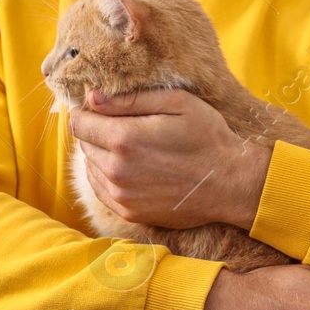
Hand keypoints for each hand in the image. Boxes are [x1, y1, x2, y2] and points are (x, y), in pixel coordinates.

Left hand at [71, 87, 270, 229]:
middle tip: (126, 126)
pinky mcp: (128, 212)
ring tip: (132, 148)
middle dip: (97, 131)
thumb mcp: (177, 103)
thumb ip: (130, 99)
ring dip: (102, 154)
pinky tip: (132, 168)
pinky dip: (108, 176)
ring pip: (90, 167)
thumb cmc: (207, 137)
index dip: (88, 111)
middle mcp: (115, 170)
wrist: (230, 184)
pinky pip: (101, 189)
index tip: (104, 108)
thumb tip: (92, 97)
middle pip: (83, 144)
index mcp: (124, 139)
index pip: (79, 122)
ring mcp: (120, 195)